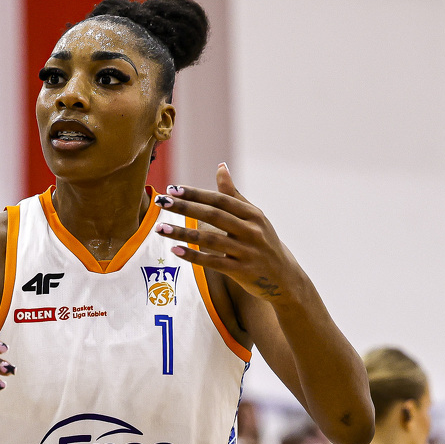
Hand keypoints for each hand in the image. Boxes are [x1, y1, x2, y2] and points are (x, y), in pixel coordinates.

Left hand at [155, 164, 308, 305]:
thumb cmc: (263, 242)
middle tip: (162, 201)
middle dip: (186, 207)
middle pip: (214, 215)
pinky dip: (194, 256)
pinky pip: (214, 262)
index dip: (196, 193)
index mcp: (253, 214)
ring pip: (210, 240)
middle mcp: (251, 230)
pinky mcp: (242, 271)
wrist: (284, 277)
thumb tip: (220, 166)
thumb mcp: (254, 217)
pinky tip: (175, 250)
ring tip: (160, 227)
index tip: (173, 188)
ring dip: (183, 232)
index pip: (220, 200)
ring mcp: (247, 252)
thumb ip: (234, 194)